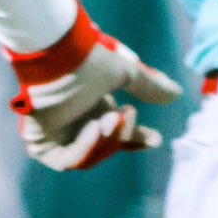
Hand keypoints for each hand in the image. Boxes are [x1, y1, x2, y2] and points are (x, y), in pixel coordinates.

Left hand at [7, 6, 181, 171]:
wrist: (57, 57)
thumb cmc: (87, 61)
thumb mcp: (125, 74)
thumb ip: (149, 86)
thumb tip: (176, 93)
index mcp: (92, 106)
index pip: (115, 133)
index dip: (135, 138)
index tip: (155, 139)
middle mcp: (75, 122)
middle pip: (105, 147)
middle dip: (123, 135)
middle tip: (129, 115)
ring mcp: (57, 135)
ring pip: (88, 156)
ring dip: (106, 140)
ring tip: (112, 117)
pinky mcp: (41, 144)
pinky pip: (67, 160)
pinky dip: (85, 148)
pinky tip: (94, 127)